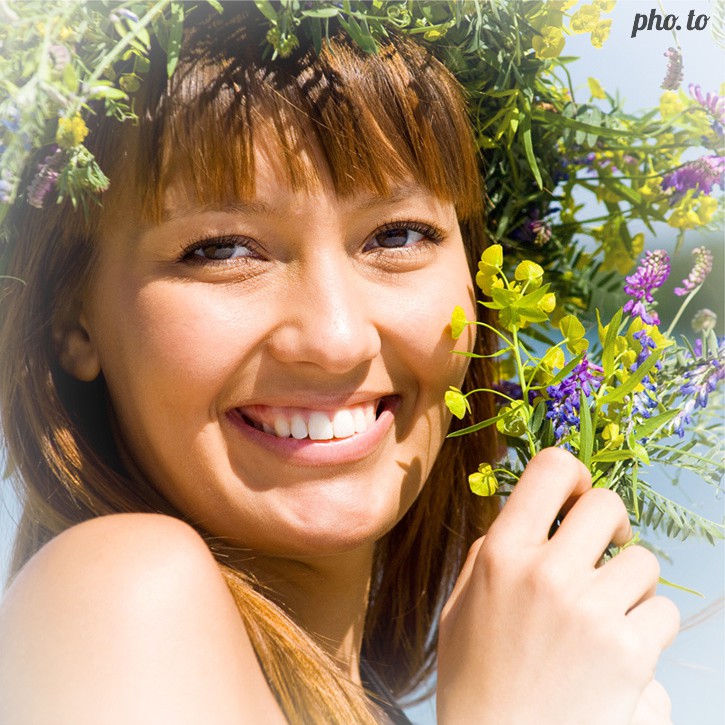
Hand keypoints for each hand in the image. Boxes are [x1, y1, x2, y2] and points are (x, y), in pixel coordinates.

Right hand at [437, 447, 678, 724]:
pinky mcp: (630, 653)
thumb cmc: (476, 679)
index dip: (573, 473)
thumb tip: (530, 515)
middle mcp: (548, 573)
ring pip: (643, 560)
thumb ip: (491, 552)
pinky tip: (620, 647)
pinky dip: (647, 626)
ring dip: (631, 581)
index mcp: (502, 554)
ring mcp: (592, 612)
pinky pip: (661, 611)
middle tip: (605, 548)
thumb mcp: (461, 604)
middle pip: (607, 505)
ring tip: (608, 610)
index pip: (551, 469)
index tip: (577, 497)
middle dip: (610, 523)